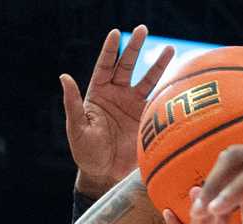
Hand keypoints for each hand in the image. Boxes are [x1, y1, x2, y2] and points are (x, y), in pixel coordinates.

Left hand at [61, 25, 174, 197]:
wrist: (106, 175)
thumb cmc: (87, 153)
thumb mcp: (76, 128)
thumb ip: (72, 103)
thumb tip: (63, 77)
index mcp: (98, 94)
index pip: (104, 66)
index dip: (110, 50)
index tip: (116, 33)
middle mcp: (117, 95)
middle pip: (126, 66)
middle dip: (134, 47)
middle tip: (143, 29)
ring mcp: (133, 106)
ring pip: (147, 79)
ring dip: (158, 64)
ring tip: (170, 49)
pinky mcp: (147, 119)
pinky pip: (158, 100)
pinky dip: (168, 89)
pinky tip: (178, 77)